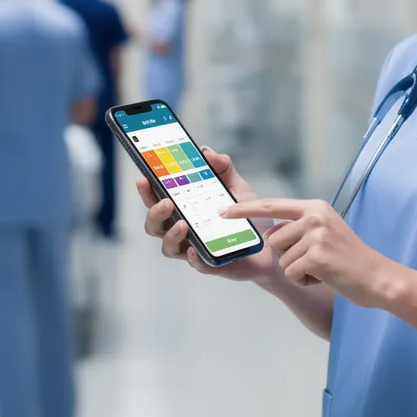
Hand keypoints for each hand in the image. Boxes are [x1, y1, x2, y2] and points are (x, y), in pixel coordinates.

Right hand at [137, 148, 278, 283]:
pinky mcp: (210, 264)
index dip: (146, 190)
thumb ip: (223, 167)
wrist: (273, 245)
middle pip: (154, 224)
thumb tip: (206, 152)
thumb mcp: (237, 187)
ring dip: (171, 234)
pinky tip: (195, 249)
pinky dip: (193, 257)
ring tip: (183, 224)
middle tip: (167, 202)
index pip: (157, 199)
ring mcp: (194, 248)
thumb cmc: (248, 217)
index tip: (143, 177)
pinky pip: (195, 264)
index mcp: (185, 209)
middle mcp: (183, 230)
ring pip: (168, 246)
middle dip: (155, 212)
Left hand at [221, 199, 405, 308]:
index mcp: (314, 207)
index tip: (222, 211)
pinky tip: (325, 277)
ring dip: (299, 270)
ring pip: (282, 260)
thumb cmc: (349, 259)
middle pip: (274, 240)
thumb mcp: (325, 232)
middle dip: (288, 256)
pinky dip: (306, 280)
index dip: (244, 210)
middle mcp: (314, 216)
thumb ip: (299, 228)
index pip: (271, 205)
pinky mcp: (317, 256)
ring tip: (324, 269)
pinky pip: (292, 273)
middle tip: (317, 260)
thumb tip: (269, 237)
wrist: (378, 277)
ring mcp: (315, 235)